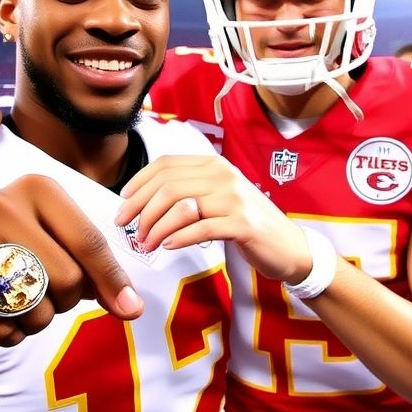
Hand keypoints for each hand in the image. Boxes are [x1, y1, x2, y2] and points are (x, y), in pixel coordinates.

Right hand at [0, 175, 140, 404]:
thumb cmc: (9, 289)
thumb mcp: (57, 271)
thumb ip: (97, 278)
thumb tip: (132, 306)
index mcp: (31, 188)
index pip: (88, 239)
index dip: (112, 281)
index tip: (129, 310)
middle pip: (65, 274)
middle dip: (60, 304)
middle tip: (36, 302)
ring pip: (32, 300)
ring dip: (32, 323)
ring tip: (9, 311)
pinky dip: (2, 336)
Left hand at [115, 155, 312, 284]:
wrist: (289, 246)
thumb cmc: (246, 224)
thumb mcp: (217, 198)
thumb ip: (187, 192)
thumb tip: (142, 200)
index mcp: (214, 165)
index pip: (166, 165)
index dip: (139, 183)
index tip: (122, 204)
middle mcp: (224, 175)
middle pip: (168, 186)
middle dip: (141, 209)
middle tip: (129, 229)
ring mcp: (235, 199)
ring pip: (181, 207)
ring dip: (156, 228)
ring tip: (146, 244)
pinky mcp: (243, 224)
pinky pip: (201, 228)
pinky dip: (179, 238)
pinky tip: (167, 247)